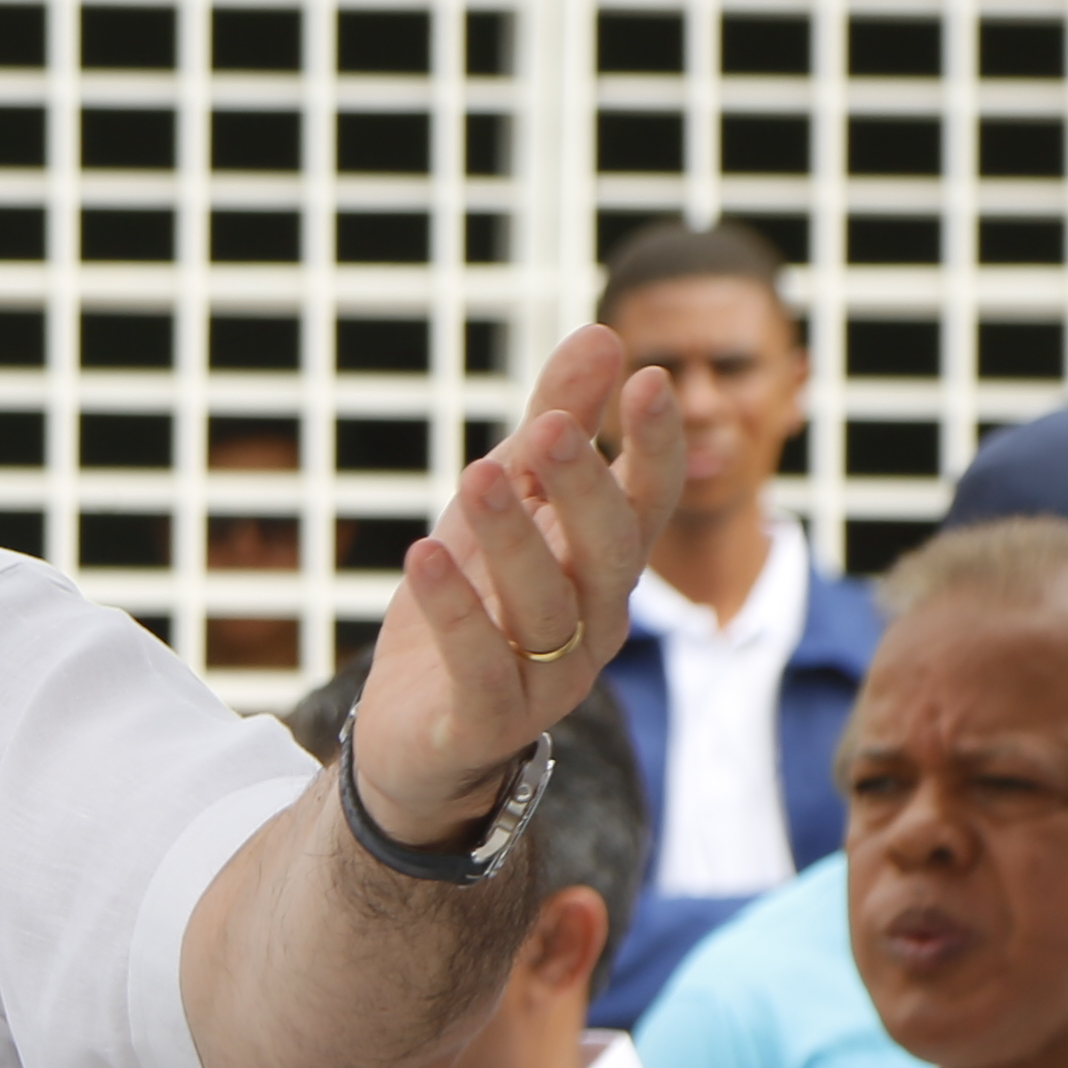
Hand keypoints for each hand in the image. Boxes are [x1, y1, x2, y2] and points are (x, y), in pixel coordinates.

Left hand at [333, 326, 678, 848]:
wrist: (414, 735)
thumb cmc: (471, 603)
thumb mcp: (503, 501)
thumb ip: (550, 426)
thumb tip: (603, 331)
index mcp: (604, 568)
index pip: (648, 503)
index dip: (653, 446)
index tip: (648, 377)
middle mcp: (593, 625)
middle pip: (608, 553)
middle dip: (584, 489)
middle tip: (555, 427)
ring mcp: (546, 680)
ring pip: (545, 606)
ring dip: (512, 538)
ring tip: (476, 476)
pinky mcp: (486, 722)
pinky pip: (480, 666)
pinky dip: (454, 611)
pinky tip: (424, 554)